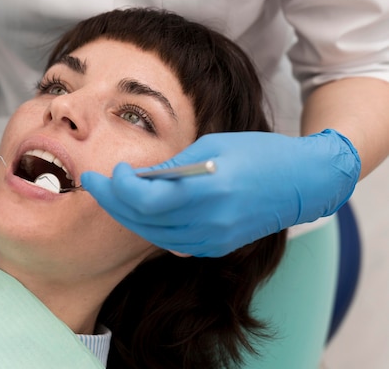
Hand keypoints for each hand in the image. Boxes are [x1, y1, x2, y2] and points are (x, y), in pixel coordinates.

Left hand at [81, 129, 360, 256]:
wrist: (303, 183)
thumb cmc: (259, 153)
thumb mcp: (213, 146)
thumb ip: (172, 167)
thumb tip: (135, 176)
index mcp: (210, 190)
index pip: (147, 201)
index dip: (120, 188)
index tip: (110, 170)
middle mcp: (210, 222)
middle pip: (143, 221)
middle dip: (112, 201)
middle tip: (90, 182)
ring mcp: (214, 240)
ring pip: (152, 236)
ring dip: (126, 216)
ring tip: (110, 195)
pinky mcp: (216, 248)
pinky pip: (171, 243)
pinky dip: (149, 228)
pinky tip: (138, 211)